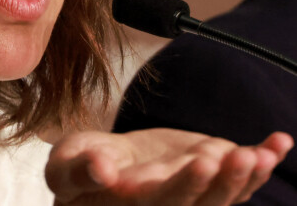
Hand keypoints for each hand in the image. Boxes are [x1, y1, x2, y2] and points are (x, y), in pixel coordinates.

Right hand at [45, 128, 292, 204]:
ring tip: (265, 153)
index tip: (203, 159)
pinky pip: (237, 178)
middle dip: (225, 181)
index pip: (164, 201)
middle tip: (241, 156)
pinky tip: (279, 142)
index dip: (186, 185)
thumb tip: (102, 170)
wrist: (102, 167)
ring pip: (226, 195)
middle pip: (203, 203)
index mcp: (134, 203)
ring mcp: (191, 194)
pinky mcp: (204, 179)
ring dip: (249, 177)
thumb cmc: (77, 168)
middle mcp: (167, 205)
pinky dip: (261, 162)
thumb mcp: (65, 166)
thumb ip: (79, 171)